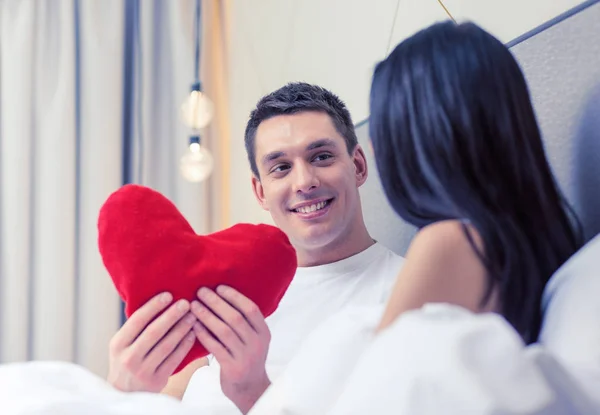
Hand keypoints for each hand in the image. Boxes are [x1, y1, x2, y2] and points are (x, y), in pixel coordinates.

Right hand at [108, 292, 196, 392]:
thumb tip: (158, 300)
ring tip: (192, 316)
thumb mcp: (123, 345)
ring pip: (167, 345)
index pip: (137, 320)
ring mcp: (143, 371)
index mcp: (118, 344)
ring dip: (182, 328)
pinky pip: (175, 359)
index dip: (153, 306)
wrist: (124, 394)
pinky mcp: (157, 381)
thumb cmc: (127, 360)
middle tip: (185, 303)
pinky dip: (185, 345)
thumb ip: (136, 328)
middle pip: (154, 332)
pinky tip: (193, 333)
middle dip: (171, 315)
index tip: (168, 295)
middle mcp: (128, 358)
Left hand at [191, 286, 270, 413]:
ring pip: (224, 331)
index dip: (234, 296)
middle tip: (201, 292)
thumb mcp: (254, 339)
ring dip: (207, 316)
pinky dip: (203, 335)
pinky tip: (194, 326)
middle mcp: (257, 343)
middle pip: (235, 318)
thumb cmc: (247, 358)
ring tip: (194, 306)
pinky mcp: (233, 368)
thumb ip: (244, 322)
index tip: (218, 287)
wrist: (250, 389)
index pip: (250, 309)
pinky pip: (215, 347)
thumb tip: (222, 296)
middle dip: (216, 302)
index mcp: (264, 332)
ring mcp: (246, 356)